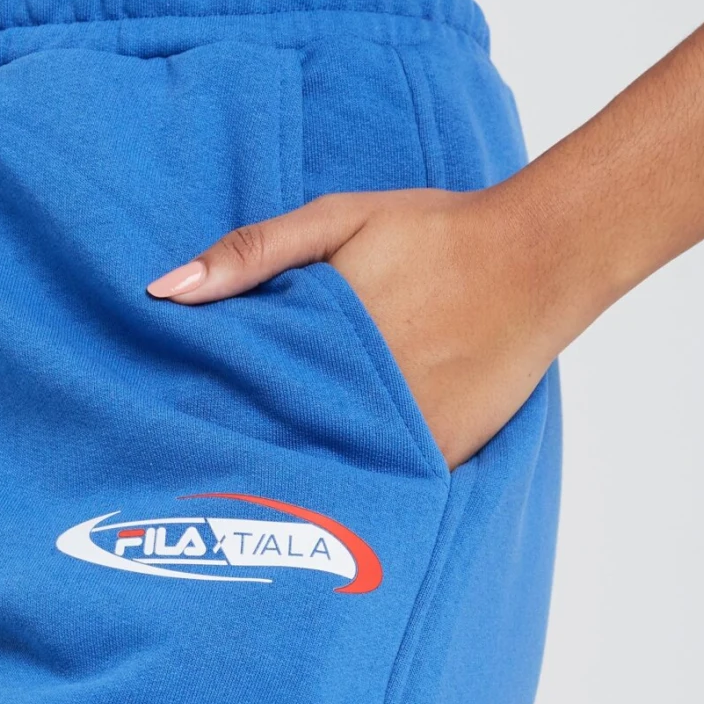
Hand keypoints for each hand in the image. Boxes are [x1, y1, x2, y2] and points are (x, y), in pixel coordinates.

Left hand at [146, 181, 563, 468]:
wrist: (539, 258)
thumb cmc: (435, 232)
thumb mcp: (338, 219)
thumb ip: (252, 253)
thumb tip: (164, 292)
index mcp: (319, 343)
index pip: (237, 396)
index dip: (204, 410)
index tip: (171, 422)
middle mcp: (358, 396)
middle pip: (276, 441)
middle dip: (242, 449)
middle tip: (200, 466)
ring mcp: (402, 432)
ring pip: (328, 470)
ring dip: (299, 472)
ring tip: (259, 484)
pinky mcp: (440, 454)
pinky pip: (384, 484)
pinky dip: (359, 482)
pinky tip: (333, 481)